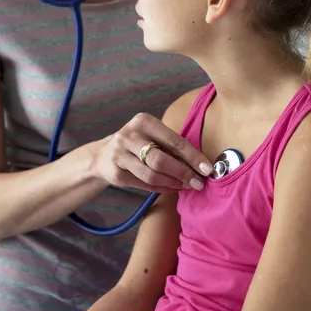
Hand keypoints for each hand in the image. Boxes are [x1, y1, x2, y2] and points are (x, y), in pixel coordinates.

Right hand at [94, 113, 212, 192]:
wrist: (102, 155)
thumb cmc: (137, 143)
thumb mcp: (151, 135)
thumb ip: (171, 145)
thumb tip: (200, 163)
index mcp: (143, 121)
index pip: (173, 140)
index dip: (192, 156)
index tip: (207, 169)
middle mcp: (129, 135)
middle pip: (161, 159)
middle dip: (183, 173)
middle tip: (198, 183)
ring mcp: (119, 155)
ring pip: (152, 174)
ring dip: (173, 183)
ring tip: (186, 186)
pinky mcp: (115, 173)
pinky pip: (144, 184)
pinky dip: (162, 188)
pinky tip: (172, 188)